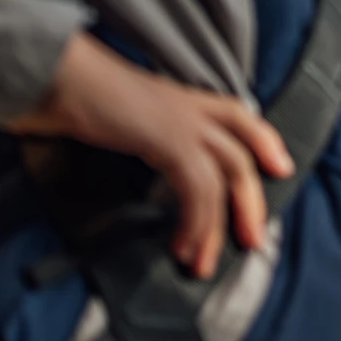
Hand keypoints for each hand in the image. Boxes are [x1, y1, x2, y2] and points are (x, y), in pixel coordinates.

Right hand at [12, 32, 293, 277]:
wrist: (61, 78)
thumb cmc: (81, 97)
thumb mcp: (128, 116)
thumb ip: (150, 134)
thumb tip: (156, 163)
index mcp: (185, 100)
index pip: (240, 116)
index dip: (265, 140)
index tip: (280, 166)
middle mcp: (192, 108)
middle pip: (241, 154)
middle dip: (251, 201)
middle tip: (252, 239)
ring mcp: (184, 121)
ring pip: (225, 176)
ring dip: (216, 226)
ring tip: (203, 262)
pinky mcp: (170, 138)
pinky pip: (199, 187)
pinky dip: (195, 221)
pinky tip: (180, 244)